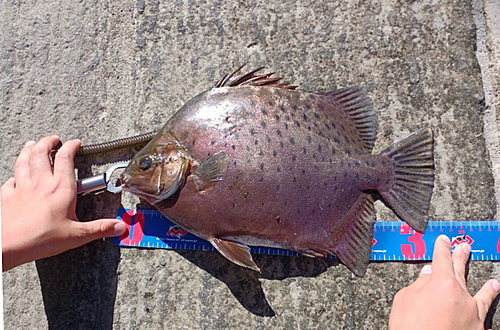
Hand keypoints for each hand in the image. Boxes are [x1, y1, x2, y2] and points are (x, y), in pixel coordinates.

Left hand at [1, 136, 125, 270]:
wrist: (6, 245)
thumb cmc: (40, 238)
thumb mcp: (76, 235)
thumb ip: (100, 228)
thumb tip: (120, 226)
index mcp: (61, 189)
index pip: (66, 158)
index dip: (71, 146)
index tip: (76, 143)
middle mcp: (41, 183)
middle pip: (41, 152)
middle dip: (48, 142)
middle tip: (54, 139)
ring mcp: (22, 187)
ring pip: (24, 160)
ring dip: (28, 150)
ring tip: (33, 144)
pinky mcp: (7, 196)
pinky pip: (10, 180)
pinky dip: (14, 175)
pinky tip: (15, 177)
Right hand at [388, 235, 499, 329]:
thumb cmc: (409, 326)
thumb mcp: (404, 299)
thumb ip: (419, 284)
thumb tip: (427, 274)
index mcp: (442, 283)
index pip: (442, 259)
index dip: (442, 248)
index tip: (444, 240)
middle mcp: (461, 296)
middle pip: (461, 273)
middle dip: (461, 259)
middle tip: (464, 248)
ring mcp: (472, 316)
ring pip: (482, 298)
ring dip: (487, 289)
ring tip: (494, 284)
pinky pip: (483, 322)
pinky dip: (485, 320)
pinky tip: (489, 322)